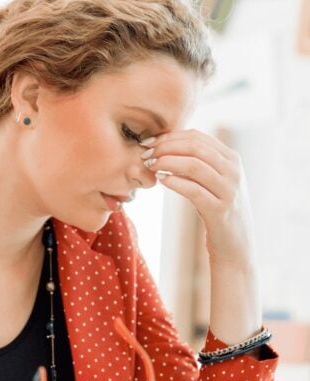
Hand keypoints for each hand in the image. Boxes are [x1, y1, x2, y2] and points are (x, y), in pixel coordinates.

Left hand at [141, 129, 255, 264]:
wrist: (234, 243)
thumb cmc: (215, 208)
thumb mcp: (211, 181)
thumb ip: (197, 163)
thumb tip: (165, 146)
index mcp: (231, 158)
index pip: (197, 137)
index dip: (169, 137)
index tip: (148, 143)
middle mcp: (233, 171)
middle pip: (195, 147)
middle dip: (165, 147)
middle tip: (146, 154)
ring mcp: (229, 190)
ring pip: (195, 165)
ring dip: (167, 162)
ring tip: (151, 166)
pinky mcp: (219, 210)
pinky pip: (194, 190)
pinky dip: (175, 182)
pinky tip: (161, 180)